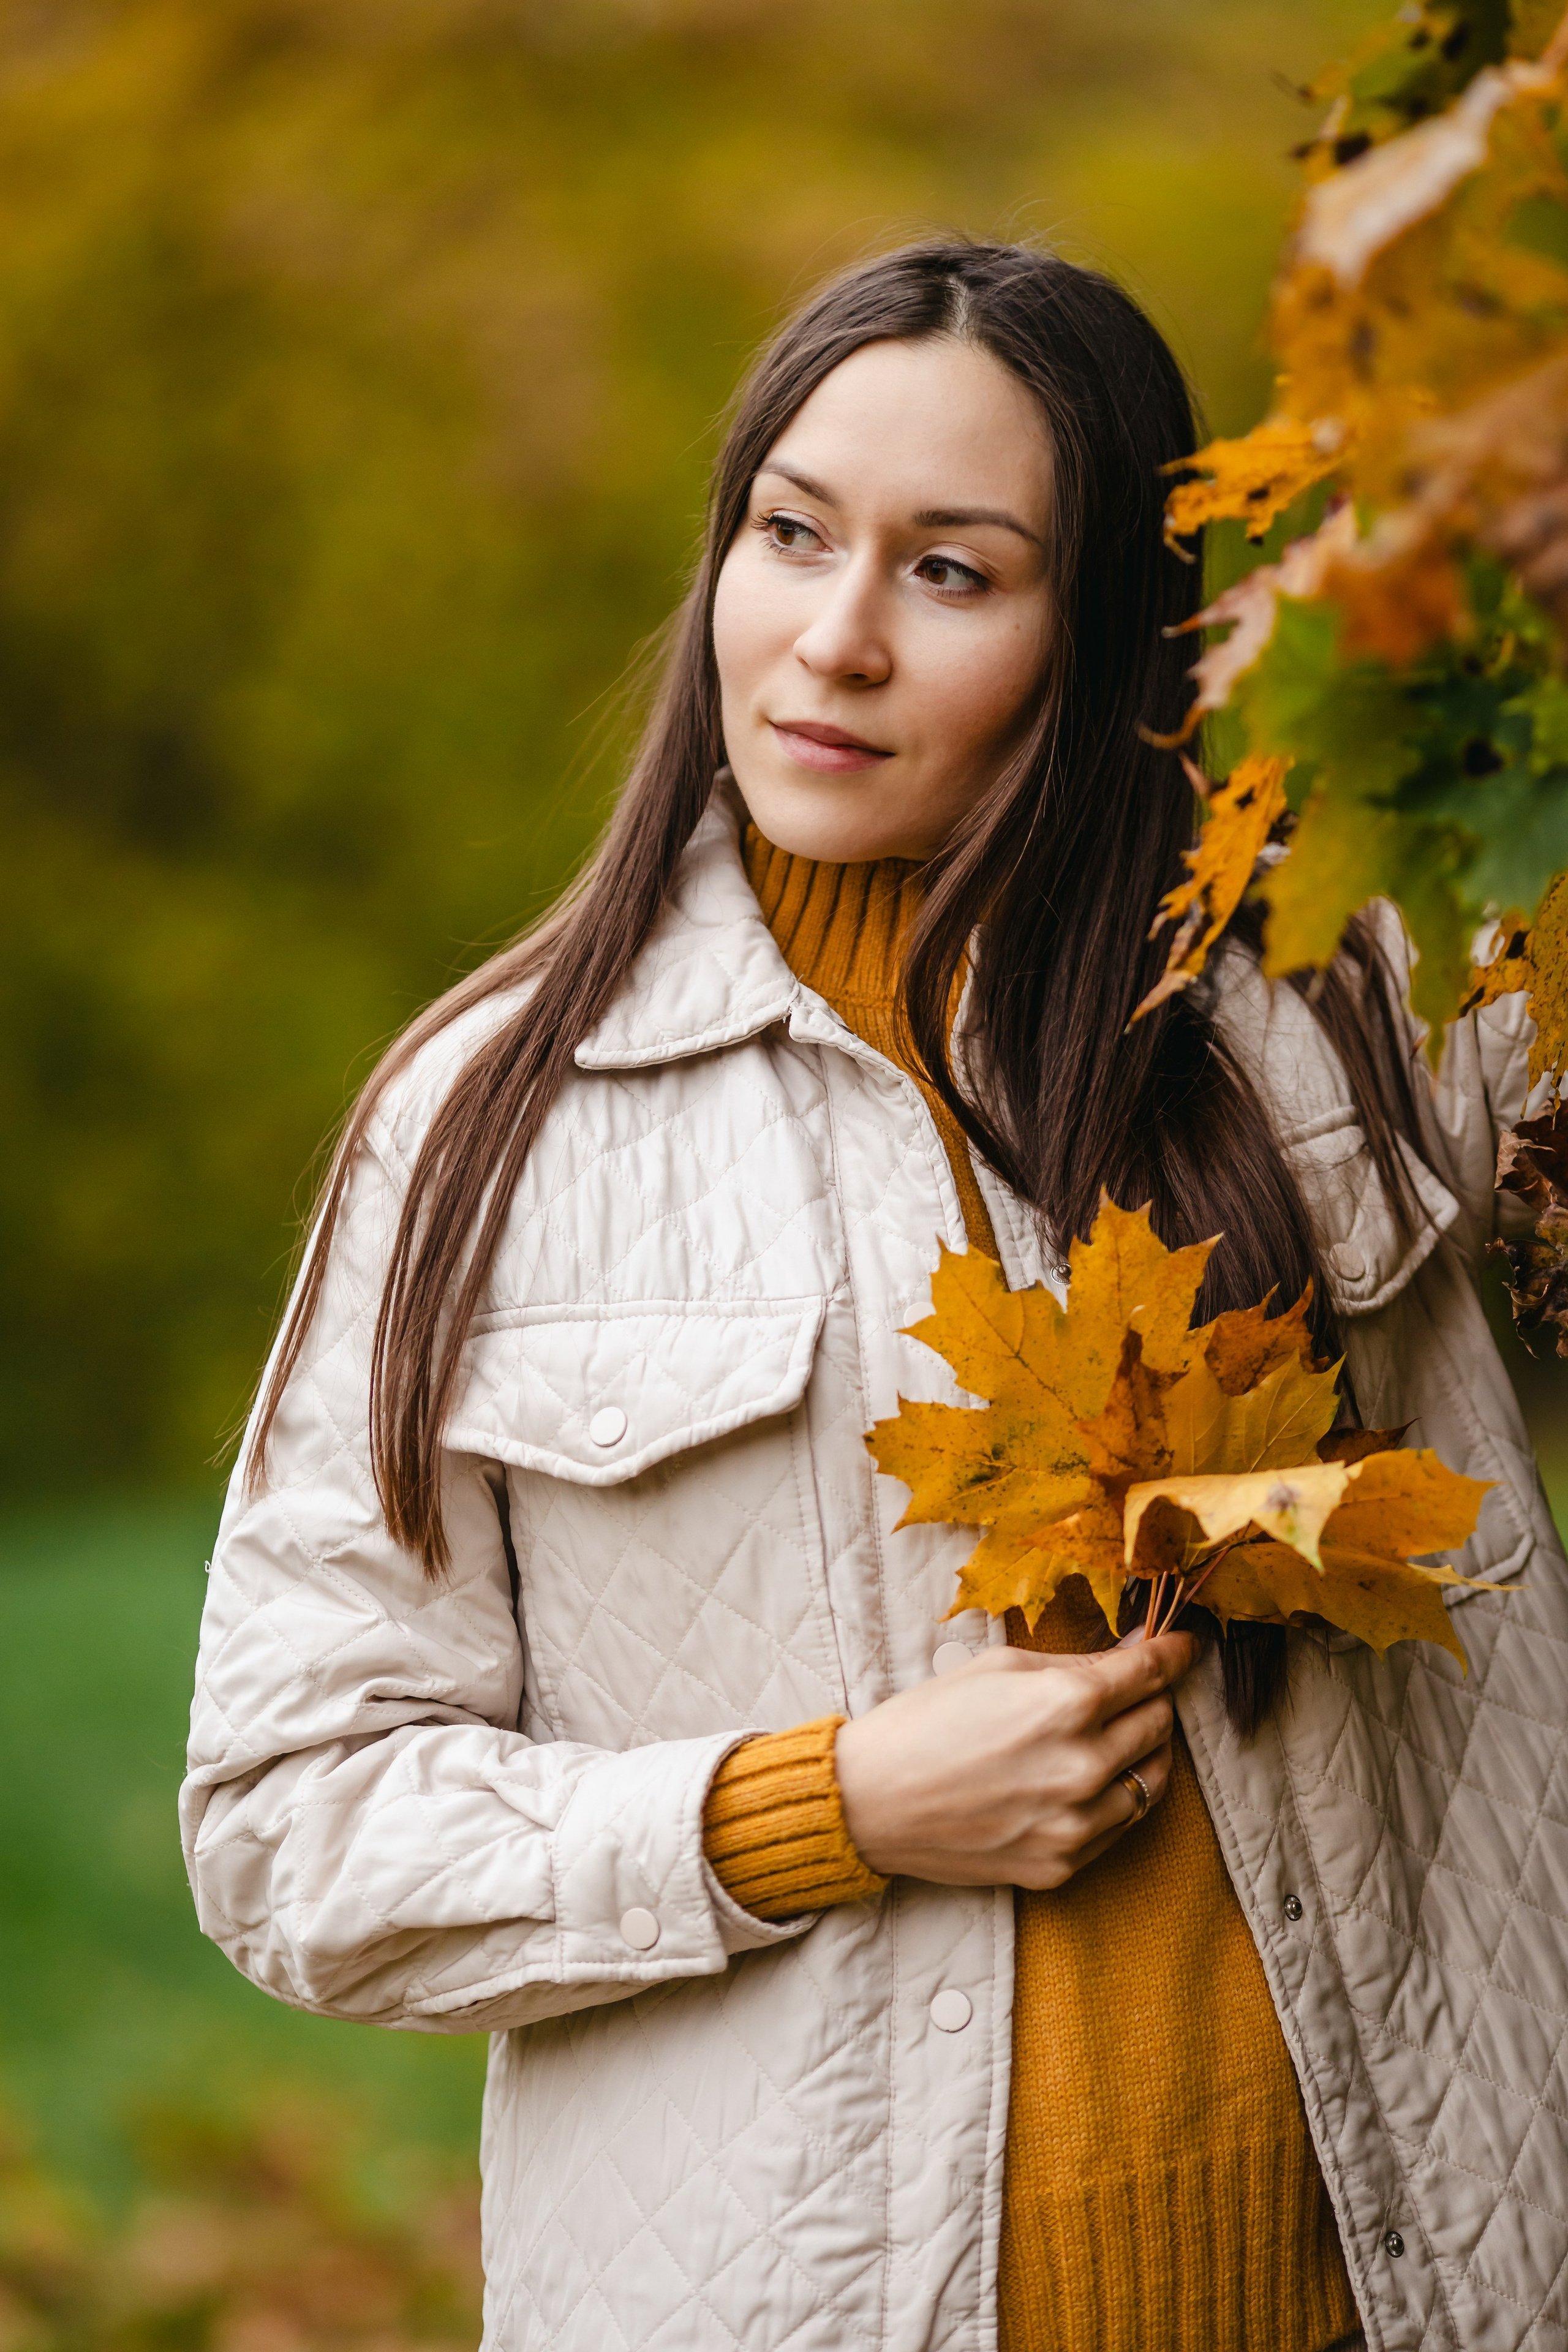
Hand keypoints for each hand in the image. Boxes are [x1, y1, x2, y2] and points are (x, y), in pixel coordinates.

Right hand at [833, 1632, 1197, 1890]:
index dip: (1174, 1654)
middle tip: (1135, 1689)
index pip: (1151, 1674)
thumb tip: (1135, 1653)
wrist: (872, 1801)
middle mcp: (1083, 1766)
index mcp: (1066, 1705)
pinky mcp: (1064, 1864)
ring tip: (1116, 1737)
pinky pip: (1119, 1825)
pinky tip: (1083, 1780)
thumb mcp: (1000, 1668)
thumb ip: (1077, 1663)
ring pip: (1153, 1779)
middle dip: (1153, 1699)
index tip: (1184, 1647)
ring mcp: (1076, 1823)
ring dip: (1144, 1751)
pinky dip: (1114, 1797)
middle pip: (1159, 1723)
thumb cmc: (927, 1721)